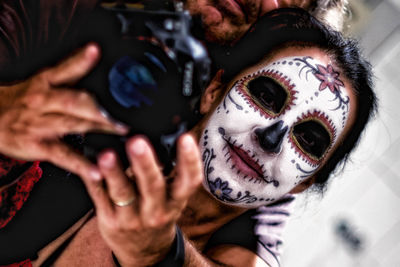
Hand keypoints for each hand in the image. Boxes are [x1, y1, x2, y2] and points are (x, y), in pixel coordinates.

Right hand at [0, 43, 126, 179]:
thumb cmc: (23, 99)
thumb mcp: (43, 79)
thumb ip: (71, 68)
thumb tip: (96, 51)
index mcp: (46, 83)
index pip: (65, 69)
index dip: (81, 60)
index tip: (98, 52)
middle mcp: (43, 101)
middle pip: (74, 100)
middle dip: (101, 106)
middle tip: (125, 112)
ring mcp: (40, 124)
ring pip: (72, 124)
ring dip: (99, 127)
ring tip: (120, 131)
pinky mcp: (37, 146)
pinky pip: (62, 155)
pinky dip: (80, 164)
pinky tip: (95, 171)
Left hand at [85, 134, 202, 266]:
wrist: (144, 249)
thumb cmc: (158, 212)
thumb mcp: (172, 197)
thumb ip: (169, 171)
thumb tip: (162, 133)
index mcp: (176, 201)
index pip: (189, 181)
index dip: (190, 160)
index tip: (185, 138)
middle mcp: (156, 211)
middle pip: (152, 186)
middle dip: (145, 163)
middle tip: (137, 142)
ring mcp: (132, 218)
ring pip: (123, 193)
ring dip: (114, 173)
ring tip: (107, 155)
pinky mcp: (109, 220)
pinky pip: (99, 198)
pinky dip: (94, 181)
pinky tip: (89, 167)